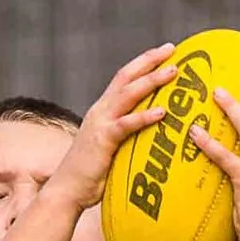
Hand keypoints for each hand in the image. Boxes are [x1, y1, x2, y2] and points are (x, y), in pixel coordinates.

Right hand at [61, 44, 178, 204]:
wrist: (66, 190)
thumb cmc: (91, 173)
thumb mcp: (111, 146)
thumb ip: (127, 135)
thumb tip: (153, 135)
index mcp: (103, 110)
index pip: (124, 78)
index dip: (144, 63)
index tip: (165, 53)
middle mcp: (101, 110)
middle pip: (126, 76)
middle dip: (150, 61)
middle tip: (172, 50)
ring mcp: (100, 123)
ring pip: (128, 94)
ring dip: (151, 81)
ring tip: (173, 72)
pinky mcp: (103, 140)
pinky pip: (126, 124)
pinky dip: (144, 117)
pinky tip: (161, 113)